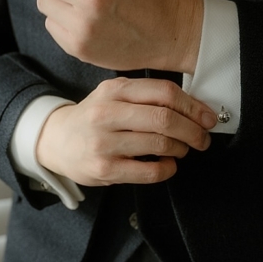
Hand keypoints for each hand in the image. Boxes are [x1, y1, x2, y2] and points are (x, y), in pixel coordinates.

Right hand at [36, 77, 217, 185]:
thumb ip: (146, 96)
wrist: (56, 141)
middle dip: (193, 130)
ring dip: (181, 148)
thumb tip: (194, 108)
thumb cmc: (93, 118)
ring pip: (160, 144)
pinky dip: (168, 169)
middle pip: (165, 119)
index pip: (163, 92)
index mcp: (113, 91)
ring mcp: (104, 143)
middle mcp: (106, 114)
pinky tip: (167, 165)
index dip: (192, 106)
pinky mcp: (104, 169)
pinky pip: (150, 171)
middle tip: (202, 138)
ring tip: (181, 149)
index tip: (206, 117)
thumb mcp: (112, 95)